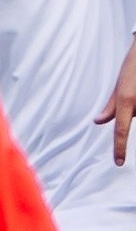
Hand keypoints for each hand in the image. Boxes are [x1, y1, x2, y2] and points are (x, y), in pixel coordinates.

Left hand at [94, 32, 135, 166]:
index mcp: (126, 101)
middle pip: (133, 118)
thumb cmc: (133, 67)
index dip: (120, 148)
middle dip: (133, 110)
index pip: (120, 130)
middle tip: (133, 90)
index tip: (119, 162)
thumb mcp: (119, 86)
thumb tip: (99, 121)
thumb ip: (111, 106)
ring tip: (135, 87)